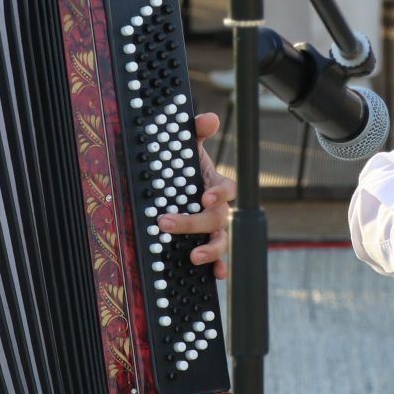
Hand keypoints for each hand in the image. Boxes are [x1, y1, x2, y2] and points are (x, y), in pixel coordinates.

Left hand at [157, 112, 235, 278]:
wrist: (176, 184)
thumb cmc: (184, 166)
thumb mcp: (187, 146)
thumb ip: (197, 131)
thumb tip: (210, 117)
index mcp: (215, 185)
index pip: (226, 190)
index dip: (219, 194)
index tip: (204, 198)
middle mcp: (218, 209)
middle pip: (217, 218)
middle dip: (193, 222)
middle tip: (166, 222)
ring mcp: (214, 228)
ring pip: (221, 240)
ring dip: (210, 249)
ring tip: (194, 256)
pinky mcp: (206, 243)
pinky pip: (218, 258)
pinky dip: (218, 267)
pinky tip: (214, 276)